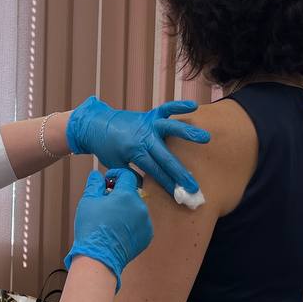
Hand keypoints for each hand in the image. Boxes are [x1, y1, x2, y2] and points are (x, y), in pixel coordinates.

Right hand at [64, 169, 153, 290]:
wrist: (99, 258)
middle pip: (131, 193)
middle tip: (104, 203)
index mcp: (126, 195)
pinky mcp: (147, 235)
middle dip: (119, 194)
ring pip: (136, 208)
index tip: (107, 181)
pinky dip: (131, 223)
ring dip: (125, 209)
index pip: (126, 175)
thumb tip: (97, 175)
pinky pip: (140, 223)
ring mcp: (146, 222)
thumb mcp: (88, 201)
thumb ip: (94, 184)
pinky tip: (118, 230)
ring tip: (110, 219)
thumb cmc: (92, 230)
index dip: (115, 175)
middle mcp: (140, 207)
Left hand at [65, 96, 210, 196]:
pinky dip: (178, 106)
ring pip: (169, 129)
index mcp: (134, 152)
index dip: (168, 184)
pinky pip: (165, 109)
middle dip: (181, 173)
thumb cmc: (106, 147)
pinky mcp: (149, 115)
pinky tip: (194, 106)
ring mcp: (147, 125)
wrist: (96, 125)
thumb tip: (146, 190)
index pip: (155, 172)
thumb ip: (131, 177)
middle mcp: (143, 138)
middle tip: (194, 186)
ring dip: (187, 134)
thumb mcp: (115, 165)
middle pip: (165, 157)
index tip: (181, 195)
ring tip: (206, 139)